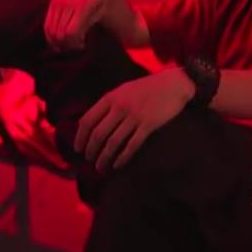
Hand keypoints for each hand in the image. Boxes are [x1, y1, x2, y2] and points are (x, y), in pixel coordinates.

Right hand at [44, 0, 109, 50]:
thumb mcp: (100, 10)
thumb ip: (88, 25)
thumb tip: (77, 41)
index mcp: (83, 6)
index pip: (71, 32)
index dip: (74, 43)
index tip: (82, 45)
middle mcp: (68, 3)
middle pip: (60, 33)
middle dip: (67, 45)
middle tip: (75, 46)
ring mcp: (58, 2)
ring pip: (51, 30)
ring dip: (58, 41)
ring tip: (69, 42)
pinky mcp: (52, 3)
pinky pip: (47, 24)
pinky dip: (51, 34)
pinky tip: (61, 36)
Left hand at [74, 68, 194, 171]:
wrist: (173, 84)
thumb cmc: (147, 88)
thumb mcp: (123, 90)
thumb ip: (109, 104)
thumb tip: (93, 123)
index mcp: (110, 98)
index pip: (87, 120)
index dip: (80, 137)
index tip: (78, 148)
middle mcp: (119, 107)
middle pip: (98, 134)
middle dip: (91, 150)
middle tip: (89, 160)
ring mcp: (134, 116)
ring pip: (113, 142)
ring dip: (104, 157)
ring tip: (100, 167)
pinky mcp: (148, 125)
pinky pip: (131, 145)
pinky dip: (122, 157)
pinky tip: (117, 165)